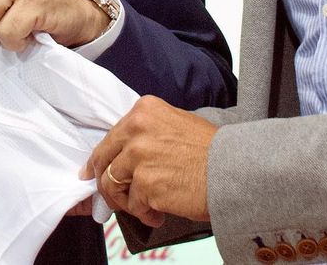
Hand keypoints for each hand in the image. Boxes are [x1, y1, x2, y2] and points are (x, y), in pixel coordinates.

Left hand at [84, 95, 213, 225]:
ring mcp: (138, 157)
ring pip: (113, 185)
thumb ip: (147, 133)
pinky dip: (144, 213)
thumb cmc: (211, 150)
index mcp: (142, 111)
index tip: (93, 170)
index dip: (101, 158)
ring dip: (127, 201)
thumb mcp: (175, 123)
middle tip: (111, 197)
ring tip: (145, 207)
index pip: (110, 138)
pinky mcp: (146, 184)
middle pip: (104, 161)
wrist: (233, 169)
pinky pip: (134, 205)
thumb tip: (125, 155)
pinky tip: (158, 214)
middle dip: (104, 182)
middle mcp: (136, 130)